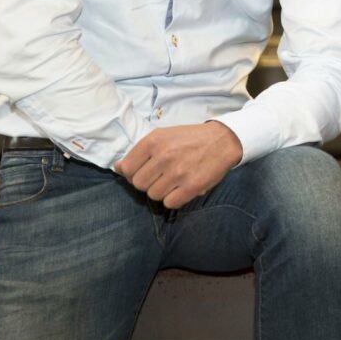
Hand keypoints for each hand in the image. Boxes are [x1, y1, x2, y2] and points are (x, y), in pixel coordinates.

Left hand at [114, 121, 242, 208]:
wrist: (222, 140)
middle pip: (138, 184)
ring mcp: (178, 172)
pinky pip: (170, 203)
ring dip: (161, 191)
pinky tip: (180, 188)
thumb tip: (118, 168)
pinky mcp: (192, 186)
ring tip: (172, 181)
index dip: (132, 173)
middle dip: (147, 182)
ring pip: (153, 195)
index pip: (126, 168)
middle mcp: (164, 156)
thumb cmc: (190, 139)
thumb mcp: (163, 136)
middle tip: (160, 176)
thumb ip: (140, 152)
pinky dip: (173, 199)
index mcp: (154, 141)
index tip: (143, 171)